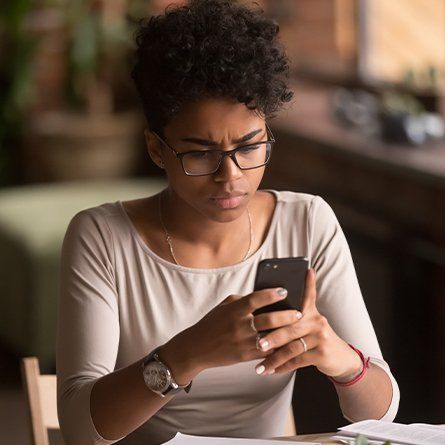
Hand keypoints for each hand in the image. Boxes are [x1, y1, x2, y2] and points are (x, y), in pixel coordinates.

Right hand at [159, 288, 297, 383]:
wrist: (197, 348)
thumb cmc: (212, 324)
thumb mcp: (224, 306)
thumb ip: (243, 301)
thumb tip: (263, 296)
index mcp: (234, 310)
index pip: (256, 298)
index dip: (271, 294)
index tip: (285, 290)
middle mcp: (239, 325)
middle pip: (268, 319)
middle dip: (287, 316)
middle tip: (299, 313)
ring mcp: (243, 342)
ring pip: (271, 337)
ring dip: (286, 333)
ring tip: (298, 329)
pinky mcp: (245, 356)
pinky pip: (266, 352)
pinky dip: (278, 348)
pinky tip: (288, 345)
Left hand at [253, 269, 362, 378]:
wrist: (339, 358)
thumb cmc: (315, 339)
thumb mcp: (308, 324)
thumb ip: (292, 317)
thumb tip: (265, 312)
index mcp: (311, 311)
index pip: (308, 294)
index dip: (308, 282)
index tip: (306, 270)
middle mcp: (317, 321)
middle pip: (290, 327)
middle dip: (271, 337)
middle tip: (257, 343)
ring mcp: (320, 337)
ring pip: (292, 347)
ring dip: (274, 358)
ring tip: (260, 366)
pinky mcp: (322, 353)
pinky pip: (298, 360)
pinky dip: (283, 367)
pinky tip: (272, 371)